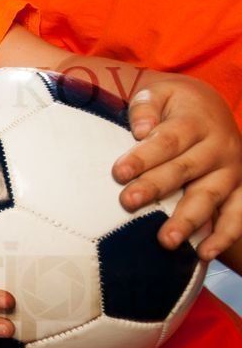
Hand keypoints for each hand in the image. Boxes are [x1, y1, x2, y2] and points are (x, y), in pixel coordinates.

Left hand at [113, 77, 241, 259]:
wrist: (211, 107)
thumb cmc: (173, 106)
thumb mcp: (158, 93)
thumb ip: (145, 107)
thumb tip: (139, 130)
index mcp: (195, 122)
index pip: (167, 141)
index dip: (143, 157)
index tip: (118, 173)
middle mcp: (218, 147)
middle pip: (185, 169)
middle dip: (156, 188)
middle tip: (129, 203)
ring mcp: (232, 171)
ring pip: (210, 196)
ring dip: (189, 220)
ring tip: (166, 241)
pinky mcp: (241, 190)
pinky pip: (237, 215)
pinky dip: (224, 236)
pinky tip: (204, 254)